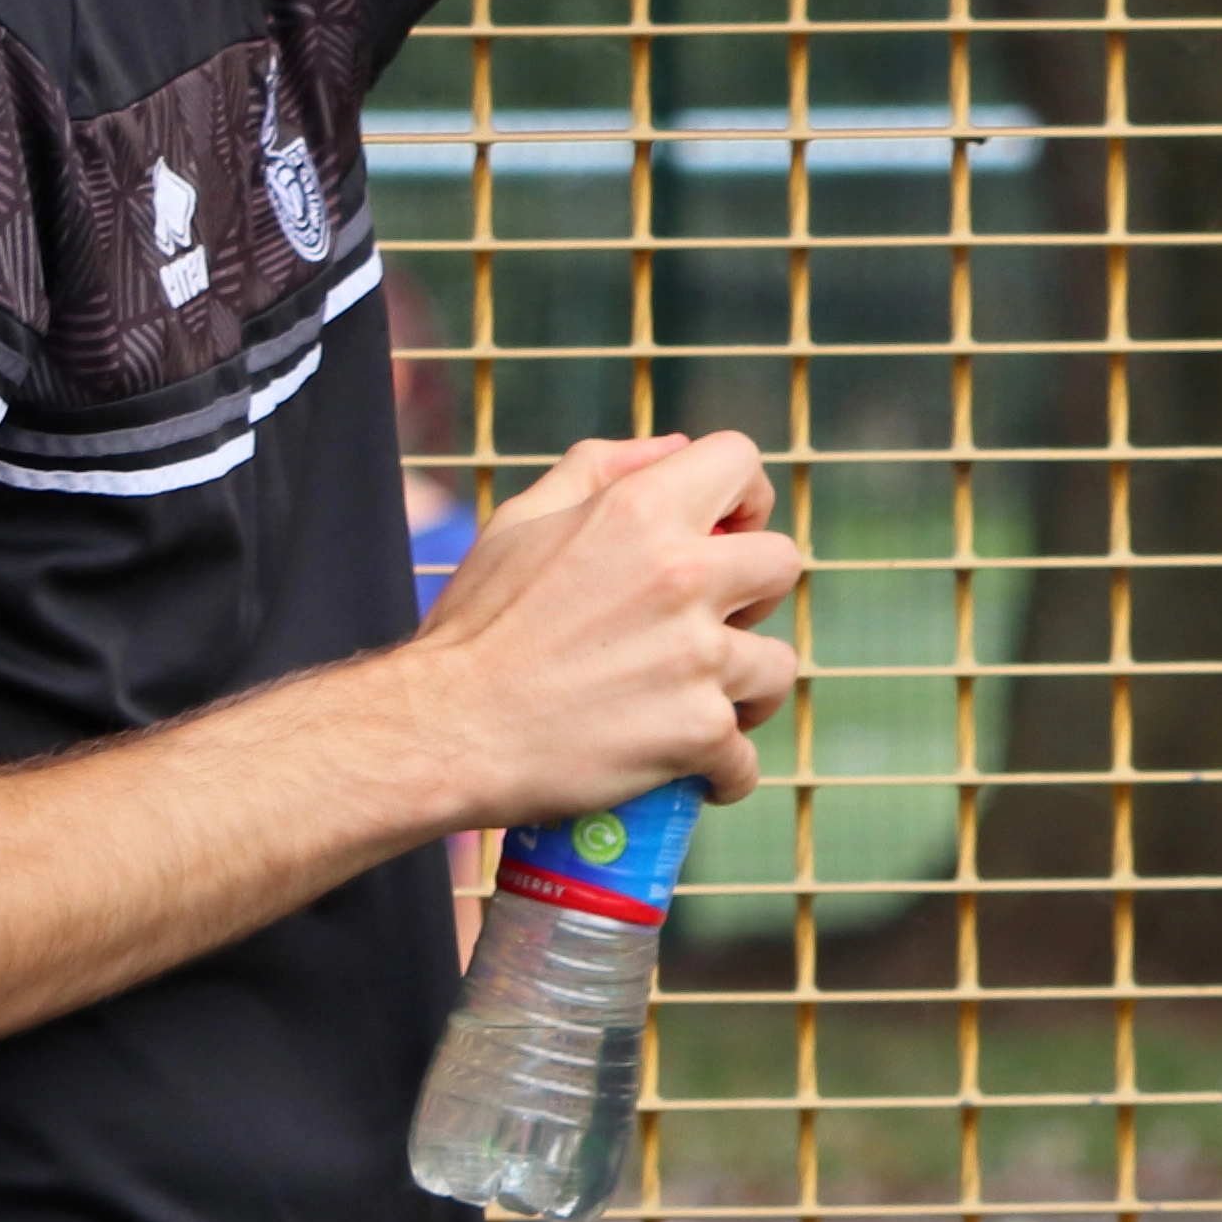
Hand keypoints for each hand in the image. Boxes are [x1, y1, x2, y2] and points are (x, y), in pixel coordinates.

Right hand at [401, 431, 807, 817]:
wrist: (439, 731)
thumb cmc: (475, 627)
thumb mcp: (521, 521)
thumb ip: (600, 468)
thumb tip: (676, 449)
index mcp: (639, 510)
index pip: (742, 462)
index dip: (742, 497)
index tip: (724, 535)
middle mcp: (680, 575)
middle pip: (782, 563)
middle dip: (752, 595)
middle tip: (706, 625)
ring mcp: (696, 657)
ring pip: (778, 667)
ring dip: (746, 690)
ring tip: (700, 703)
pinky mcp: (697, 732)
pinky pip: (746, 756)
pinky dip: (724, 770)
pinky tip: (694, 771)